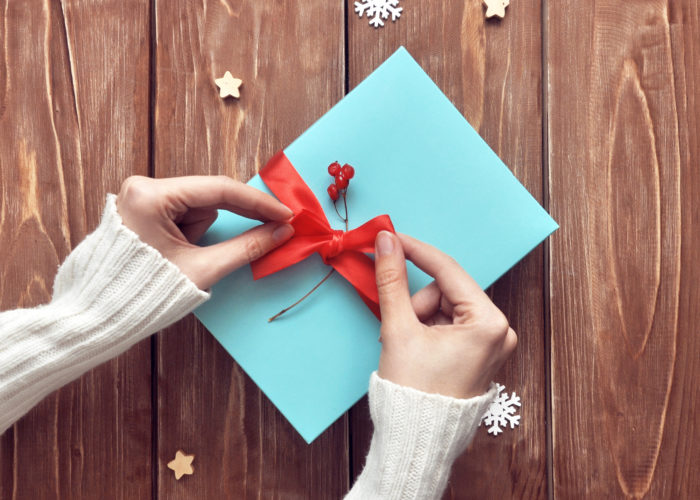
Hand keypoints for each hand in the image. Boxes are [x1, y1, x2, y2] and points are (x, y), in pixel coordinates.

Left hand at [116, 175, 293, 289]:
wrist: (102, 315)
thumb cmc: (145, 292)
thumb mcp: (203, 268)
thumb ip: (247, 246)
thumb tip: (281, 231)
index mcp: (152, 195)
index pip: (219, 189)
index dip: (258, 202)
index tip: (285, 213)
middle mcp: (144, 188)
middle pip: (209, 196)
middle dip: (233, 217)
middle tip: (275, 224)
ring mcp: (142, 198)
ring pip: (198, 207)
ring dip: (204, 231)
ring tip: (186, 257)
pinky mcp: (144, 210)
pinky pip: (184, 214)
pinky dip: (193, 233)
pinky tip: (179, 253)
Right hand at [373, 231, 516, 398]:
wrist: (418, 440)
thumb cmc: (414, 392)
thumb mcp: (399, 330)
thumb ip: (392, 280)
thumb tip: (386, 242)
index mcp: (488, 323)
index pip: (447, 270)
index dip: (415, 251)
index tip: (392, 238)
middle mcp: (499, 331)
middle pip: (446, 291)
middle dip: (416, 305)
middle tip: (399, 330)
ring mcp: (492, 343)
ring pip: (446, 306)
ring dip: (419, 318)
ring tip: (407, 346)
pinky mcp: (482, 353)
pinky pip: (451, 323)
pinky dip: (428, 329)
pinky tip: (417, 349)